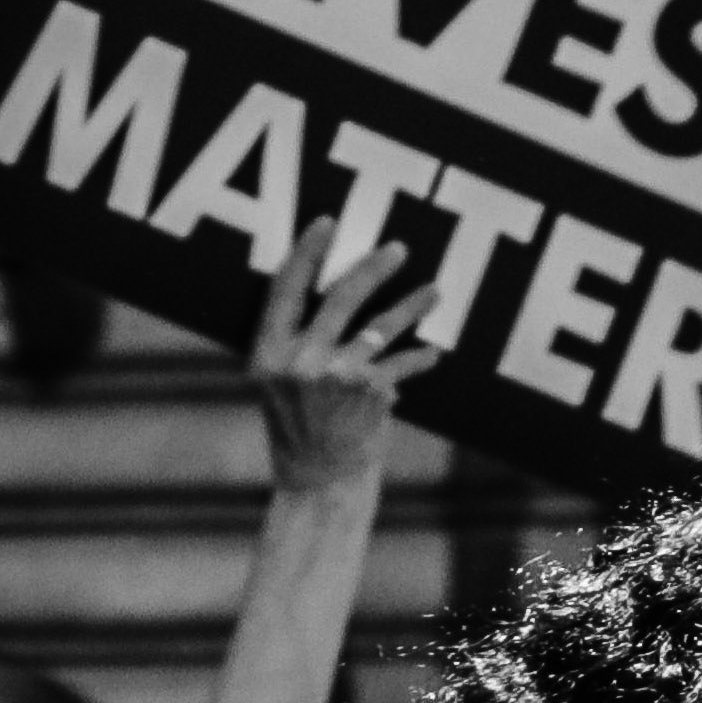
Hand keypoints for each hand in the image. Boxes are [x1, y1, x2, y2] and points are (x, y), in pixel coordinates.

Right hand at [252, 216, 444, 494]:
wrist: (318, 481)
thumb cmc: (296, 426)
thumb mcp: (274, 382)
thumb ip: (291, 341)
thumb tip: (328, 287)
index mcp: (267, 353)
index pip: (286, 288)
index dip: (306, 252)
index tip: (327, 221)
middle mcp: (300, 361)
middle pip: (340, 297)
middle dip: (373, 268)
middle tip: (399, 248)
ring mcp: (338, 376)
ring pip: (381, 326)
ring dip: (412, 307)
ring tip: (434, 292)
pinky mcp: (370, 392)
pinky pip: (400, 363)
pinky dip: (418, 360)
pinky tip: (432, 354)